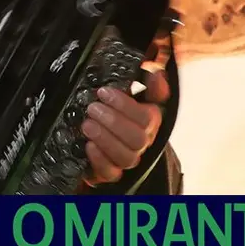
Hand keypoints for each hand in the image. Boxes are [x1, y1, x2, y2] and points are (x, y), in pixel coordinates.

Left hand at [82, 68, 168, 185]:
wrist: (107, 141)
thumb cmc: (121, 115)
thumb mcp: (134, 96)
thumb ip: (149, 85)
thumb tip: (156, 71)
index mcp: (150, 123)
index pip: (147, 118)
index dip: (124, 104)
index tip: (103, 92)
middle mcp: (143, 143)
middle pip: (138, 139)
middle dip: (113, 121)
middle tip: (93, 108)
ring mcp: (128, 159)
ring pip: (126, 157)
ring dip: (105, 138)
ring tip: (88, 124)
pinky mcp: (111, 173)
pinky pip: (111, 173)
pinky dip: (99, 159)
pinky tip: (88, 145)